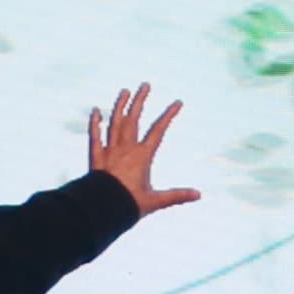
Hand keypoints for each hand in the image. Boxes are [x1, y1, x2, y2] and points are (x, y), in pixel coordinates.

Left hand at [87, 85, 196, 216]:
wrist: (100, 209)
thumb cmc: (127, 205)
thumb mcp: (155, 202)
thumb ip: (176, 196)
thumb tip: (199, 195)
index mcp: (142, 156)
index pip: (158, 130)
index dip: (168, 115)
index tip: (177, 102)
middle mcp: (125, 149)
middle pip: (133, 119)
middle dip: (140, 101)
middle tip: (145, 85)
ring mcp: (109, 151)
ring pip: (114, 123)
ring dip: (119, 106)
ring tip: (124, 91)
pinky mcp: (95, 157)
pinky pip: (94, 136)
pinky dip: (94, 123)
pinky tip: (95, 111)